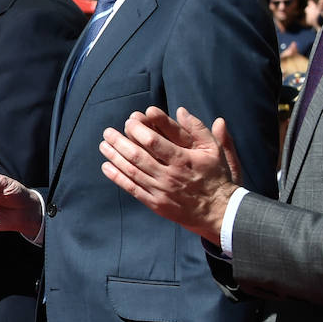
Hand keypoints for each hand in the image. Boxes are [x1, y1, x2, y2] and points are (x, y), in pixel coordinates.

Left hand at [99, 106, 240, 244]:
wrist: (219, 211)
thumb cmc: (216, 177)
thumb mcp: (214, 150)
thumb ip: (198, 129)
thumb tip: (181, 110)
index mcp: (183, 160)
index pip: (154, 142)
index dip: (138, 130)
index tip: (128, 121)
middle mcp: (169, 176)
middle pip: (138, 156)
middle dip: (119, 142)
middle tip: (107, 132)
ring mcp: (161, 191)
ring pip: (132, 172)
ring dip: (114, 157)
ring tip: (103, 145)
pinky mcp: (155, 204)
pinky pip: (132, 189)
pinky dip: (117, 177)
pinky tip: (106, 167)